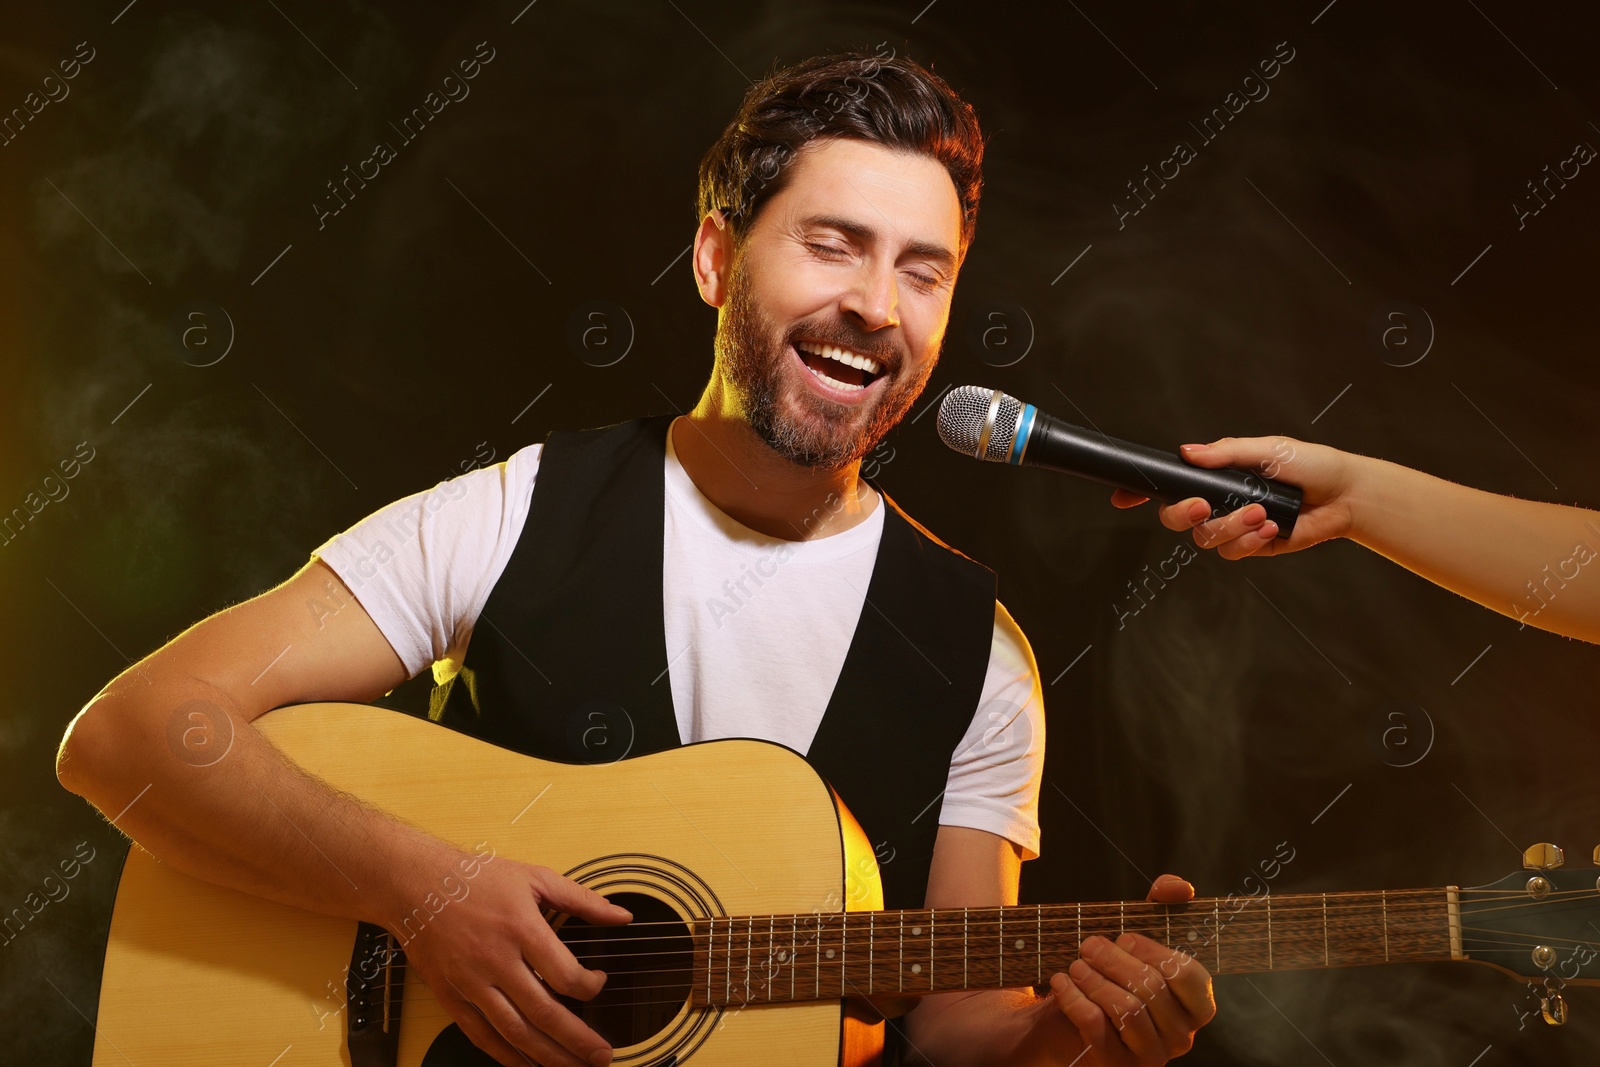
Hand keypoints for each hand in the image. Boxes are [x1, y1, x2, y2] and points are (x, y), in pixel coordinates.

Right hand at [394, 850, 631, 1066]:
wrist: (416, 884)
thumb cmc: (477, 879)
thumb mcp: (535, 877)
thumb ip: (582, 900)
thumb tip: (621, 916)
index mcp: (521, 929)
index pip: (564, 975)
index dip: (590, 987)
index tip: (599, 984)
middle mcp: (496, 960)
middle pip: (544, 1013)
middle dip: (578, 1040)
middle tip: (602, 1056)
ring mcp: (471, 983)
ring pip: (514, 1031)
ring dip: (547, 1056)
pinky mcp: (451, 997)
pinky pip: (481, 1035)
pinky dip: (506, 1056)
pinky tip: (527, 1066)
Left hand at [1038, 874, 1215, 1064]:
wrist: (1069, 1018)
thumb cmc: (1114, 975)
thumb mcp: (1138, 939)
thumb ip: (1161, 906)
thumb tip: (1179, 886)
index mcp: (1195, 1005)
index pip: (1191, 976)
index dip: (1155, 951)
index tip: (1125, 936)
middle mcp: (1180, 1036)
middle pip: (1152, 989)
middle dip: (1113, 960)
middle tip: (1087, 945)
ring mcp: (1150, 1056)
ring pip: (1127, 1011)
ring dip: (1094, 980)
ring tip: (1074, 965)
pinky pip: (1097, 1028)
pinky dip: (1074, 999)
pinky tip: (1061, 983)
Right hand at [1110, 436, 1356, 559]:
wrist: (1343, 495)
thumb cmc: (1308, 464)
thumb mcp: (1264, 449)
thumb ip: (1225, 453)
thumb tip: (1187, 452)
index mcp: (1214, 476)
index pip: (1168, 485)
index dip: (1140, 493)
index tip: (1121, 497)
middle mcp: (1217, 502)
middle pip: (1174, 517)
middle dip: (1182, 514)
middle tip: (1202, 505)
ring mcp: (1231, 526)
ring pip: (1205, 538)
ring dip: (1231, 526)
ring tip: (1262, 513)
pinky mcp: (1251, 546)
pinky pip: (1233, 552)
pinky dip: (1250, 540)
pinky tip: (1272, 527)